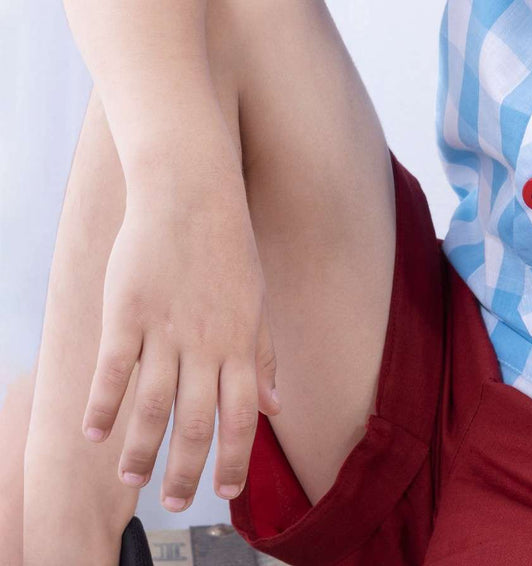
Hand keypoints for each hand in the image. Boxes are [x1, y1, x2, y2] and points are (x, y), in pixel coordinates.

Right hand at [80, 173, 280, 510]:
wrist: (192, 191)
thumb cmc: (227, 246)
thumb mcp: (256, 299)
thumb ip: (263, 355)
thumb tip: (275, 406)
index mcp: (242, 339)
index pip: (243, 416)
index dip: (235, 458)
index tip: (226, 493)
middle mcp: (206, 341)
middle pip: (198, 421)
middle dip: (188, 470)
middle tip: (175, 502)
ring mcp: (165, 328)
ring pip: (152, 406)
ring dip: (142, 449)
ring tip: (134, 480)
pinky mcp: (127, 313)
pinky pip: (113, 371)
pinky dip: (103, 407)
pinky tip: (94, 434)